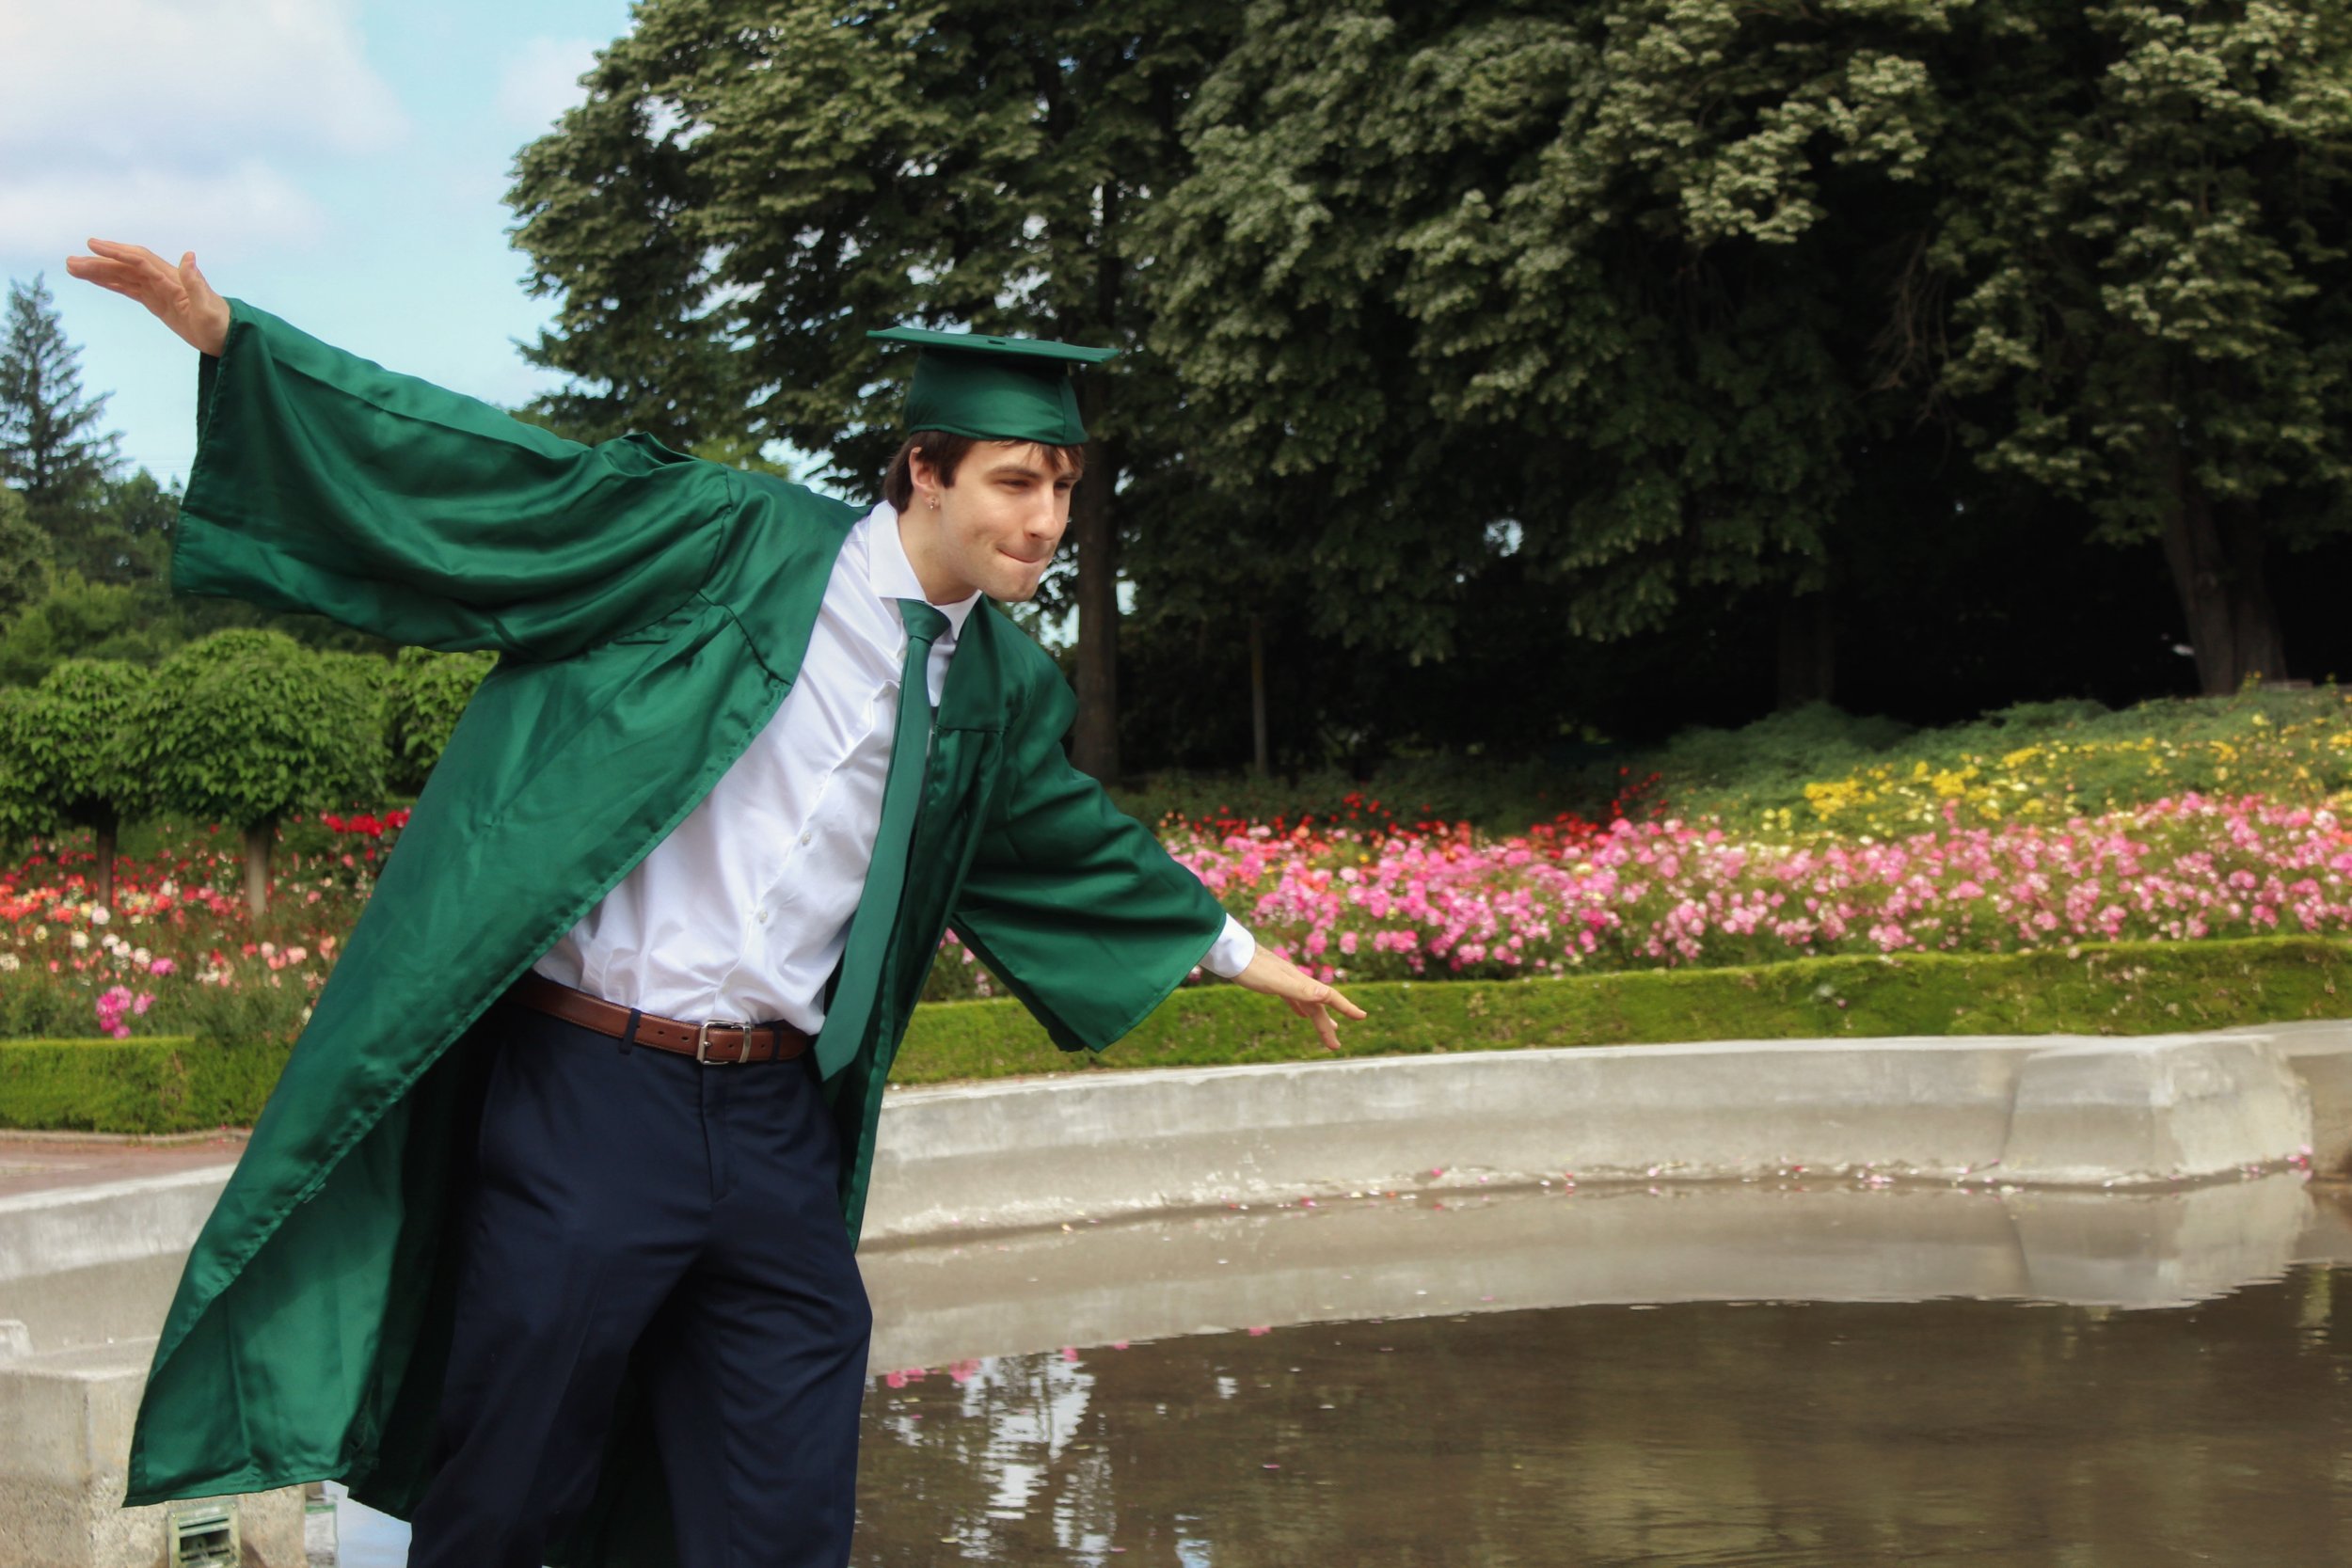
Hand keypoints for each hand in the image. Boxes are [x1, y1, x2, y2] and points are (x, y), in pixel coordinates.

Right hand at [65, 240, 229, 356]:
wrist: (231, 338)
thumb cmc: (222, 324)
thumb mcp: (210, 308)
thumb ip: (197, 283)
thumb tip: (188, 256)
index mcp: (173, 279)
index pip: (140, 260)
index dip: (117, 252)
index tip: (92, 245)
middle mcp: (164, 280)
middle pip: (126, 266)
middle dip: (99, 262)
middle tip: (70, 262)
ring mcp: (159, 290)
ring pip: (124, 276)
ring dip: (99, 271)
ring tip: (72, 268)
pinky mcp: (158, 302)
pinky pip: (130, 289)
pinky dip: (111, 283)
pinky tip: (94, 280)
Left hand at [1228, 943, 1365, 1053]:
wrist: (1231, 953)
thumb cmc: (1251, 968)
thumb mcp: (1276, 981)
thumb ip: (1301, 989)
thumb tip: (1325, 994)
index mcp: (1301, 983)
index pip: (1329, 997)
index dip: (1346, 1007)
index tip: (1362, 1016)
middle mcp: (1297, 982)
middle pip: (1318, 1007)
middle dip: (1328, 1026)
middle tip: (1335, 1047)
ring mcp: (1286, 982)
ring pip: (1308, 1004)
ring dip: (1318, 1019)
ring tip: (1329, 1031)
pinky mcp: (1273, 983)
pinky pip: (1294, 999)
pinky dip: (1301, 1008)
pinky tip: (1301, 1013)